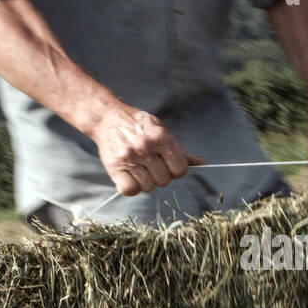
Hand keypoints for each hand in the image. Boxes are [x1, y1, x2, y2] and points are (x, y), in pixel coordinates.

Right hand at [87, 100, 201, 195]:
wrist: (108, 117)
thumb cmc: (138, 124)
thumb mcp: (161, 130)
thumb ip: (179, 149)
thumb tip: (199, 162)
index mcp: (161, 137)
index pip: (180, 169)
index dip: (176, 170)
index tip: (168, 165)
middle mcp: (146, 147)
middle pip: (164, 180)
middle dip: (160, 176)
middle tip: (150, 165)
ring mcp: (129, 157)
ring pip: (148, 187)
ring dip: (145, 182)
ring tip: (139, 169)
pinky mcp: (114, 166)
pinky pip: (130, 190)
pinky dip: (132, 188)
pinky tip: (131, 177)